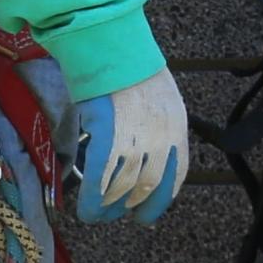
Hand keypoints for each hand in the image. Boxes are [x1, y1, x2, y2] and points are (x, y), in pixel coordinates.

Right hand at [69, 66, 185, 223]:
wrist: (111, 47)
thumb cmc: (127, 65)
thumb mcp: (157, 98)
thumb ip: (153, 125)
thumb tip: (136, 149)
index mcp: (176, 128)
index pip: (175, 174)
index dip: (160, 199)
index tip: (147, 211)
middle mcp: (161, 140)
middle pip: (148, 187)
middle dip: (133, 207)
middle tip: (118, 215)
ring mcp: (135, 143)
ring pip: (123, 191)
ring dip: (109, 208)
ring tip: (98, 215)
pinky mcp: (108, 144)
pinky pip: (100, 185)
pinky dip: (92, 203)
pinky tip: (86, 212)